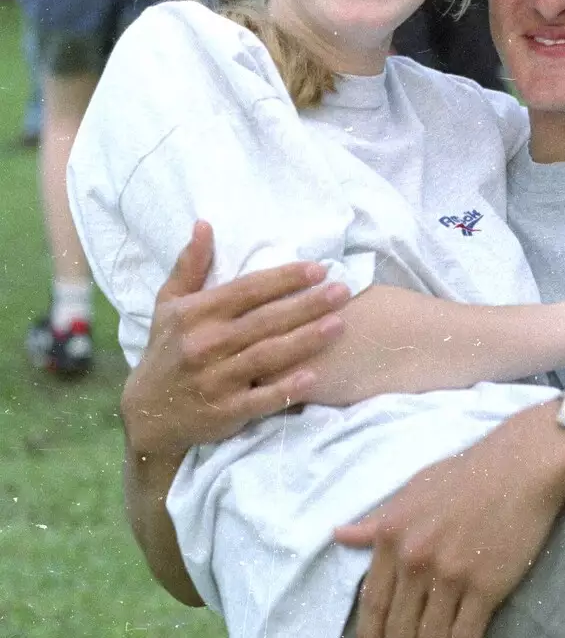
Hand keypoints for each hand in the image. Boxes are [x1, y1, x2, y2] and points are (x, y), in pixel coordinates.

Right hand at [120, 220, 349, 458]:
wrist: (150, 413)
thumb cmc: (166, 350)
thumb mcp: (168, 305)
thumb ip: (190, 265)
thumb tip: (205, 224)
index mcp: (196, 314)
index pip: (247, 290)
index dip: (284, 279)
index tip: (318, 269)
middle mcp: (206, 344)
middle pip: (265, 320)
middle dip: (306, 305)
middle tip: (343, 291)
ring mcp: (216, 380)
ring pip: (268, 356)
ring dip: (305, 340)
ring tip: (339, 325)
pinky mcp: (225, 412)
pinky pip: (261, 399)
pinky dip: (286, 389)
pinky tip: (313, 377)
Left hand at [337, 403, 564, 637]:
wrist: (522, 466)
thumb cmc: (467, 474)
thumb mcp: (412, 491)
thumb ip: (377, 521)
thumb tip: (338, 534)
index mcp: (392, 536)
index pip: (374, 600)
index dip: (371, 636)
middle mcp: (415, 559)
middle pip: (399, 626)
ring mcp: (450, 575)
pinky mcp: (486, 587)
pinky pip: (465, 636)